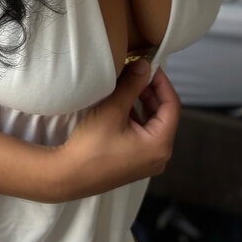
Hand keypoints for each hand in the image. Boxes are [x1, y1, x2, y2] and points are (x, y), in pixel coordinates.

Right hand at [53, 61, 180, 201]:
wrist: (68, 176)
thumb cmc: (92, 145)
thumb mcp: (113, 110)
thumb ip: (132, 85)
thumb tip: (145, 65)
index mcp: (160, 145)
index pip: (172, 106)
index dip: (162, 82)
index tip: (149, 66)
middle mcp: (160, 156)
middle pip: (164, 116)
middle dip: (151, 92)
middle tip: (136, 73)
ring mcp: (148, 162)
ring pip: (153, 125)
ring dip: (143, 104)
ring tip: (128, 86)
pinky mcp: (135, 163)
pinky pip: (144, 135)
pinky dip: (137, 118)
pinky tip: (121, 106)